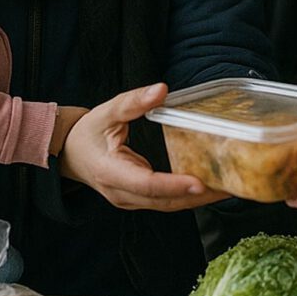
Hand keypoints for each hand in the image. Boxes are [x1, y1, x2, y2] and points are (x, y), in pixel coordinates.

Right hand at [59, 83, 224, 209]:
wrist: (67, 154)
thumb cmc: (86, 132)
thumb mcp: (106, 111)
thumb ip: (134, 101)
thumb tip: (161, 90)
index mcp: (110, 172)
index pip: (147, 184)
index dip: (174, 185)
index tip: (200, 182)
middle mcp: (121, 193)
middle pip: (164, 201)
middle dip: (198, 196)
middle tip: (229, 184)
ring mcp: (129, 201)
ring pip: (167, 206)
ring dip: (197, 199)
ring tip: (228, 186)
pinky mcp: (137, 200)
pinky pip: (165, 202)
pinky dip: (187, 196)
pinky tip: (209, 186)